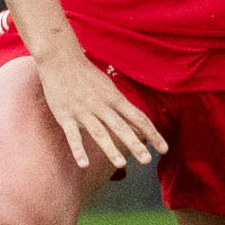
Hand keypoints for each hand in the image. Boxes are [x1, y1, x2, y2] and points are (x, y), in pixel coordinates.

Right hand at [32, 49, 168, 170]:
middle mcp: (101, 105)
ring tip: (121, 164)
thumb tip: (138, 124)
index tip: (164, 149)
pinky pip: (72, 135)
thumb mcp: (108, 87)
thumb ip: (122, 106)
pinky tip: (84, 165)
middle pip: (121, 127)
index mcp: (114, 98)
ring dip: (110, 148)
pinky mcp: (65, 115)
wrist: (60, 59)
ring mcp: (83, 111)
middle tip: (147, 160)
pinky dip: (78, 150)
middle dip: (135, 144)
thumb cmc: (87, 74)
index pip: (138, 118)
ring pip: (99, 132)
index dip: (152, 133)